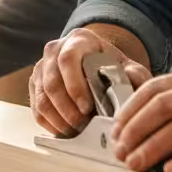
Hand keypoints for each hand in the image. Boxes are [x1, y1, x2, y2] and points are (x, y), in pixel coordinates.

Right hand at [29, 28, 150, 137]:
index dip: (74, 86)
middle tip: (83, 126)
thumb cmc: (113, 67)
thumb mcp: (130, 67)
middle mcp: (54, 50)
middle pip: (51, 83)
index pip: (67, 60)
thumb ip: (136, 75)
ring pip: (41, 98)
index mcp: (78, 40)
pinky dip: (50, 124)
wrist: (98, 64)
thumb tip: (129, 83)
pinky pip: (37, 109)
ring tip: (76, 130)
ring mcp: (42, 68)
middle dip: (67, 110)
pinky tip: (66, 130)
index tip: (87, 108)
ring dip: (58, 120)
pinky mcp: (35, 85)